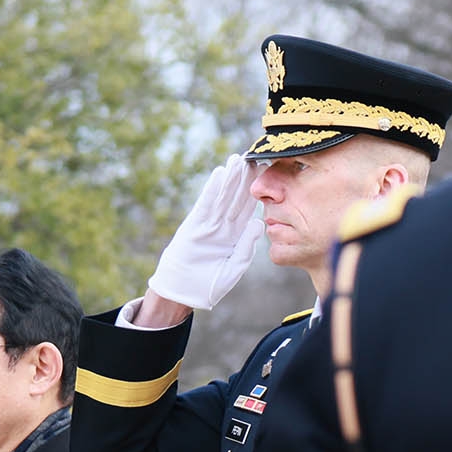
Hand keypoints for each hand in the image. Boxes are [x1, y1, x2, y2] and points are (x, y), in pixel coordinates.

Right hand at [144, 156, 262, 312]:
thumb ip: (246, 247)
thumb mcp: (233, 269)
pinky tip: (220, 173)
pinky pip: (205, 204)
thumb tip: (259, 222)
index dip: (259, 193)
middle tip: (256, 157)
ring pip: (222, 197)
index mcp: (234, 237)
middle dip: (246, 179)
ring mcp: (207, 225)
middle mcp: (222, 227)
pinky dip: (212, 189)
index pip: (249, 210)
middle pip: (237, 198)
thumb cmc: (207, 285)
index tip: (270, 176)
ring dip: (231, 178)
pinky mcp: (193, 226)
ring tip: (239, 159)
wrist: (181, 294)